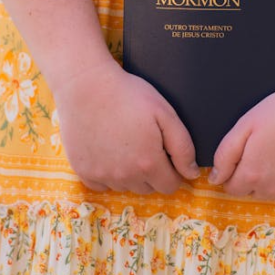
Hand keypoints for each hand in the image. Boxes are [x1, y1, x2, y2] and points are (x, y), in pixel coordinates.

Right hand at [53, 60, 199, 193]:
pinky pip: (101, 185)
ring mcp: (102, 175)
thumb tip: (192, 173)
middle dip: (152, 172)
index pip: (170, 186)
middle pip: (148, 188)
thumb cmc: (128, 95)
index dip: (173, 171)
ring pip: (125, 186)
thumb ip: (183, 147)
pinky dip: (107, 174)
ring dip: (130, 173)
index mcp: (149, 164)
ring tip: (126, 143)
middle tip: (145, 144)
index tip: (166, 153)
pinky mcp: (83, 171)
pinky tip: (108, 151)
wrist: (86, 85)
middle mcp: (125, 176)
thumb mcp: (165, 114)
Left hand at [209, 71, 274, 201]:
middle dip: (255, 174)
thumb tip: (215, 179)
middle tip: (269, 147)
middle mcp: (274, 191)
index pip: (232, 188)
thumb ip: (225, 155)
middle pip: (254, 191)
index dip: (234, 171)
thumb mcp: (245, 124)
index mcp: (253, 175)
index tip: (247, 154)